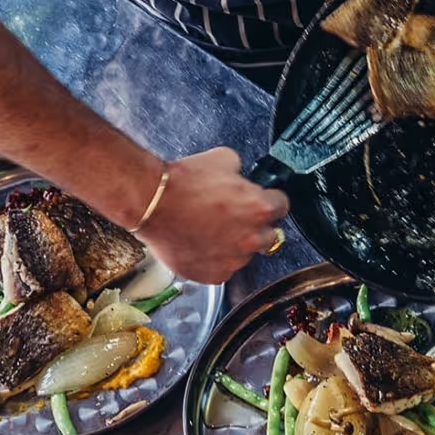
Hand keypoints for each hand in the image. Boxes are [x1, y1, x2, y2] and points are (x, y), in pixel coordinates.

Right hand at [141, 147, 288, 283]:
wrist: (152, 203)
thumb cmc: (183, 183)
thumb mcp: (222, 159)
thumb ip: (240, 172)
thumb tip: (239, 176)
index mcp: (259, 208)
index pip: (281, 207)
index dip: (270, 201)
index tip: (262, 201)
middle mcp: (251, 238)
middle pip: (269, 235)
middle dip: (255, 226)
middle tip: (235, 218)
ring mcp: (233, 260)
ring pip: (243, 254)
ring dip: (234, 244)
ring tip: (210, 230)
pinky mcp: (213, 275)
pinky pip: (222, 268)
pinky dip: (214, 259)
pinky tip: (200, 244)